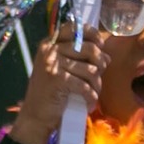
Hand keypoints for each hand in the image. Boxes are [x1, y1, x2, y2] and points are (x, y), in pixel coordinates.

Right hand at [9, 26, 104, 143]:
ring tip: (91, 93)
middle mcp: (50, 50)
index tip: (100, 47)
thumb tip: (107, 56)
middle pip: (91, 49)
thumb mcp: (65, 70)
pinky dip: (91, 97)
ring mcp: (52, 63)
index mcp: (51, 43)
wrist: (36, 115)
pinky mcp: (57, 78)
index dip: (93, 35)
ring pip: (92, 69)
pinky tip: (89, 103)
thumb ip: (82, 59)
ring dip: (96, 85)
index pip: (75, 28)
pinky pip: (86, 85)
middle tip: (97, 78)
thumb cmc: (53, 91)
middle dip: (101, 65)